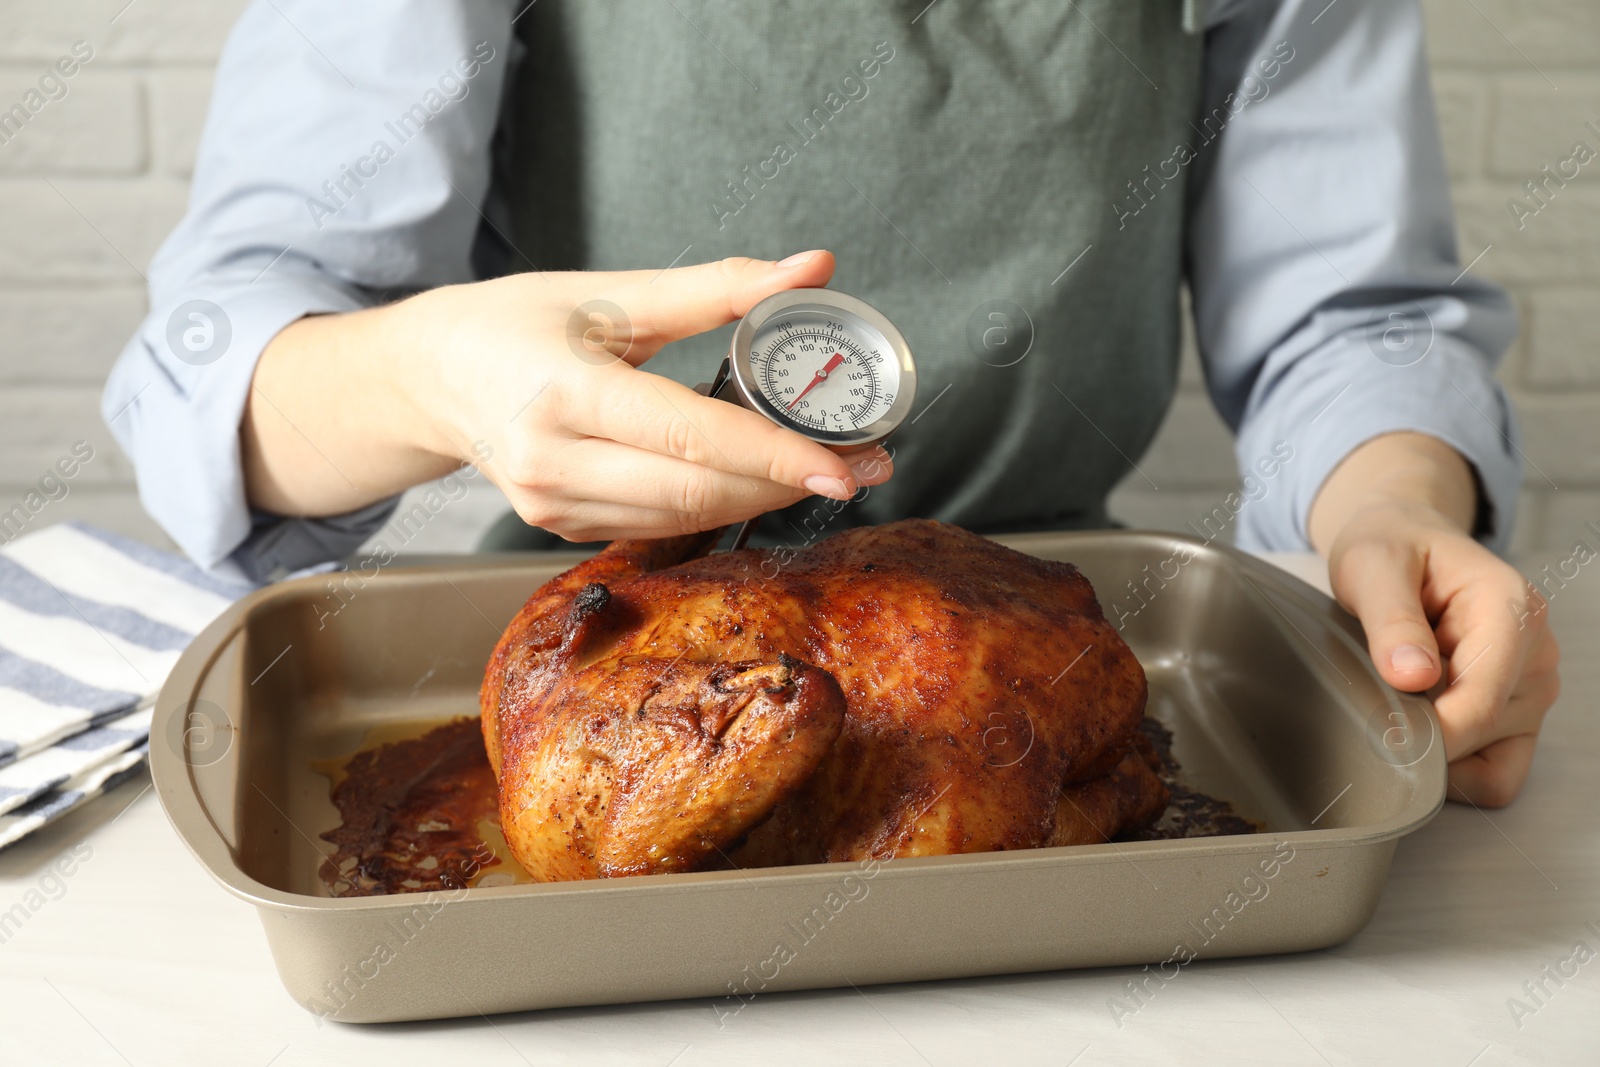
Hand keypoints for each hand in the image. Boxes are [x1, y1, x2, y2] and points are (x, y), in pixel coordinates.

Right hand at [245, 251, 892, 540]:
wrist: (429, 378)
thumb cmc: (513, 324)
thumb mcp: (610, 293)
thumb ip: (716, 289)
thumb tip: (812, 267)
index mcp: (565, 392)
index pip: (689, 436)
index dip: (773, 454)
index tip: (843, 462)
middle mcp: (552, 461)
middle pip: (696, 489)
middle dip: (786, 482)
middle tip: (862, 463)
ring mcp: (551, 506)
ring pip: (682, 517)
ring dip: (760, 499)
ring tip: (824, 470)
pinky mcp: (558, 527)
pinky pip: (655, 525)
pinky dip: (715, 506)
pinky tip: (757, 483)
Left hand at [1311, 436, 1559, 806]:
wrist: (1404, 542)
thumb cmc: (1392, 550)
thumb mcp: (1374, 567)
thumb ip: (1393, 619)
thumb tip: (1412, 676)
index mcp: (1513, 610)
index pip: (1481, 701)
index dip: (1428, 732)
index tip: (1376, 736)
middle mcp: (1536, 654)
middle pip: (1482, 735)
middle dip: (1423, 739)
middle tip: (1368, 708)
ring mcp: (1532, 690)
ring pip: (1490, 765)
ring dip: (1436, 753)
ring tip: (1394, 705)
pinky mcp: (1518, 716)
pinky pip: (1497, 775)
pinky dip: (1455, 772)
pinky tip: (1416, 732)